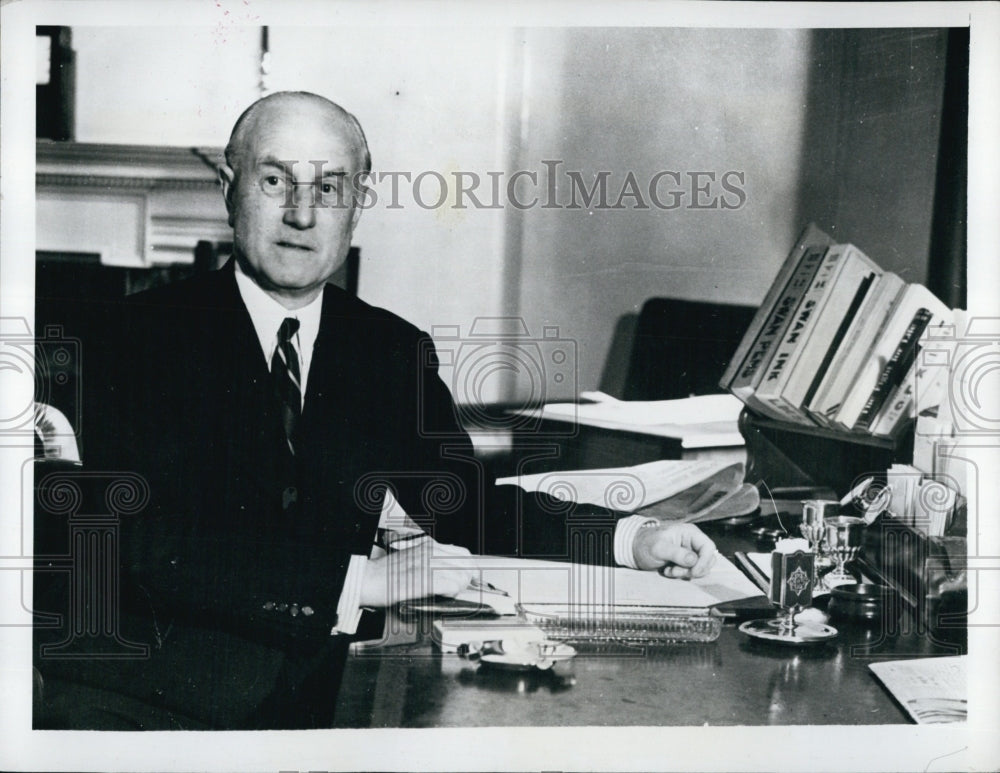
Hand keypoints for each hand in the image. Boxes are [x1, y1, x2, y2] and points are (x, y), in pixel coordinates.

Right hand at [359, 537, 473, 607]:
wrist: (368, 580)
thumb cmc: (386, 574)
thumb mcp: (413, 558)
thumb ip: (432, 561)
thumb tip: (450, 570)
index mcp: (429, 546)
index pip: (463, 553)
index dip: (468, 567)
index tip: (467, 577)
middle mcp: (431, 552)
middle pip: (465, 564)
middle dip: (466, 578)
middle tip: (459, 588)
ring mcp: (428, 565)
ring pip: (461, 576)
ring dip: (459, 587)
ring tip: (450, 593)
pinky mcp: (424, 580)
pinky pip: (451, 586)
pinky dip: (451, 592)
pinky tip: (443, 595)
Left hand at [632, 523, 717, 578]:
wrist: (636, 550)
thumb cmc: (646, 544)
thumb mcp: (659, 548)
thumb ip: (676, 553)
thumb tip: (693, 560)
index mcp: (690, 533)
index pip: (708, 547)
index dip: (705, 561)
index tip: (694, 571)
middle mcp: (692, 542)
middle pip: (708, 560)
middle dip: (694, 569)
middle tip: (677, 571)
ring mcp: (690, 553)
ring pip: (700, 568)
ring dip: (686, 573)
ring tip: (670, 570)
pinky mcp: (685, 563)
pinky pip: (691, 572)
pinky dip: (681, 575)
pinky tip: (668, 571)